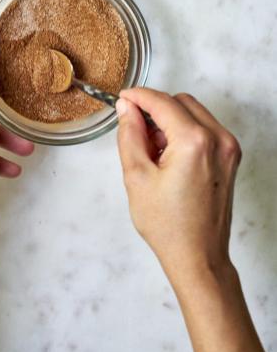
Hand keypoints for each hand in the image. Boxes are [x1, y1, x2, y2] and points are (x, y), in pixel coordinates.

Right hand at [116, 88, 241, 280]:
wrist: (198, 255)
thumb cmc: (168, 224)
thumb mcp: (136, 175)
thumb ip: (130, 134)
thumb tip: (127, 109)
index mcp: (194, 142)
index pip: (162, 102)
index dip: (138, 96)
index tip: (122, 98)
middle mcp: (218, 140)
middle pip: (181, 102)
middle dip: (155, 108)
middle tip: (133, 128)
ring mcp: (228, 149)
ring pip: (193, 113)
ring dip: (169, 120)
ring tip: (151, 149)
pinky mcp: (230, 158)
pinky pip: (204, 129)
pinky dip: (183, 131)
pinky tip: (167, 155)